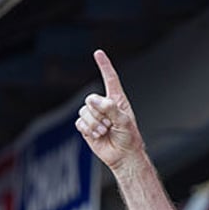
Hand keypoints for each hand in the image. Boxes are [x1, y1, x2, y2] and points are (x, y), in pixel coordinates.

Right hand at [74, 49, 143, 172]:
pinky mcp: (87, 127)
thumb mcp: (125, 122)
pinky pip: (79, 122)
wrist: (123, 156)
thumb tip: (93, 100)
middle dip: (99, 113)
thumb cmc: (129, 139)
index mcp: (117, 100)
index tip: (98, 53)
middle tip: (110, 125)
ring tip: (106, 132)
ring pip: (84, 111)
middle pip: (91, 99)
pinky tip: (98, 135)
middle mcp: (104, 105)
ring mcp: (94, 116)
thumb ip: (110, 108)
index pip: (110, 79)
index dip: (104, 65)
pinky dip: (88, 130)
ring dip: (95, 124)